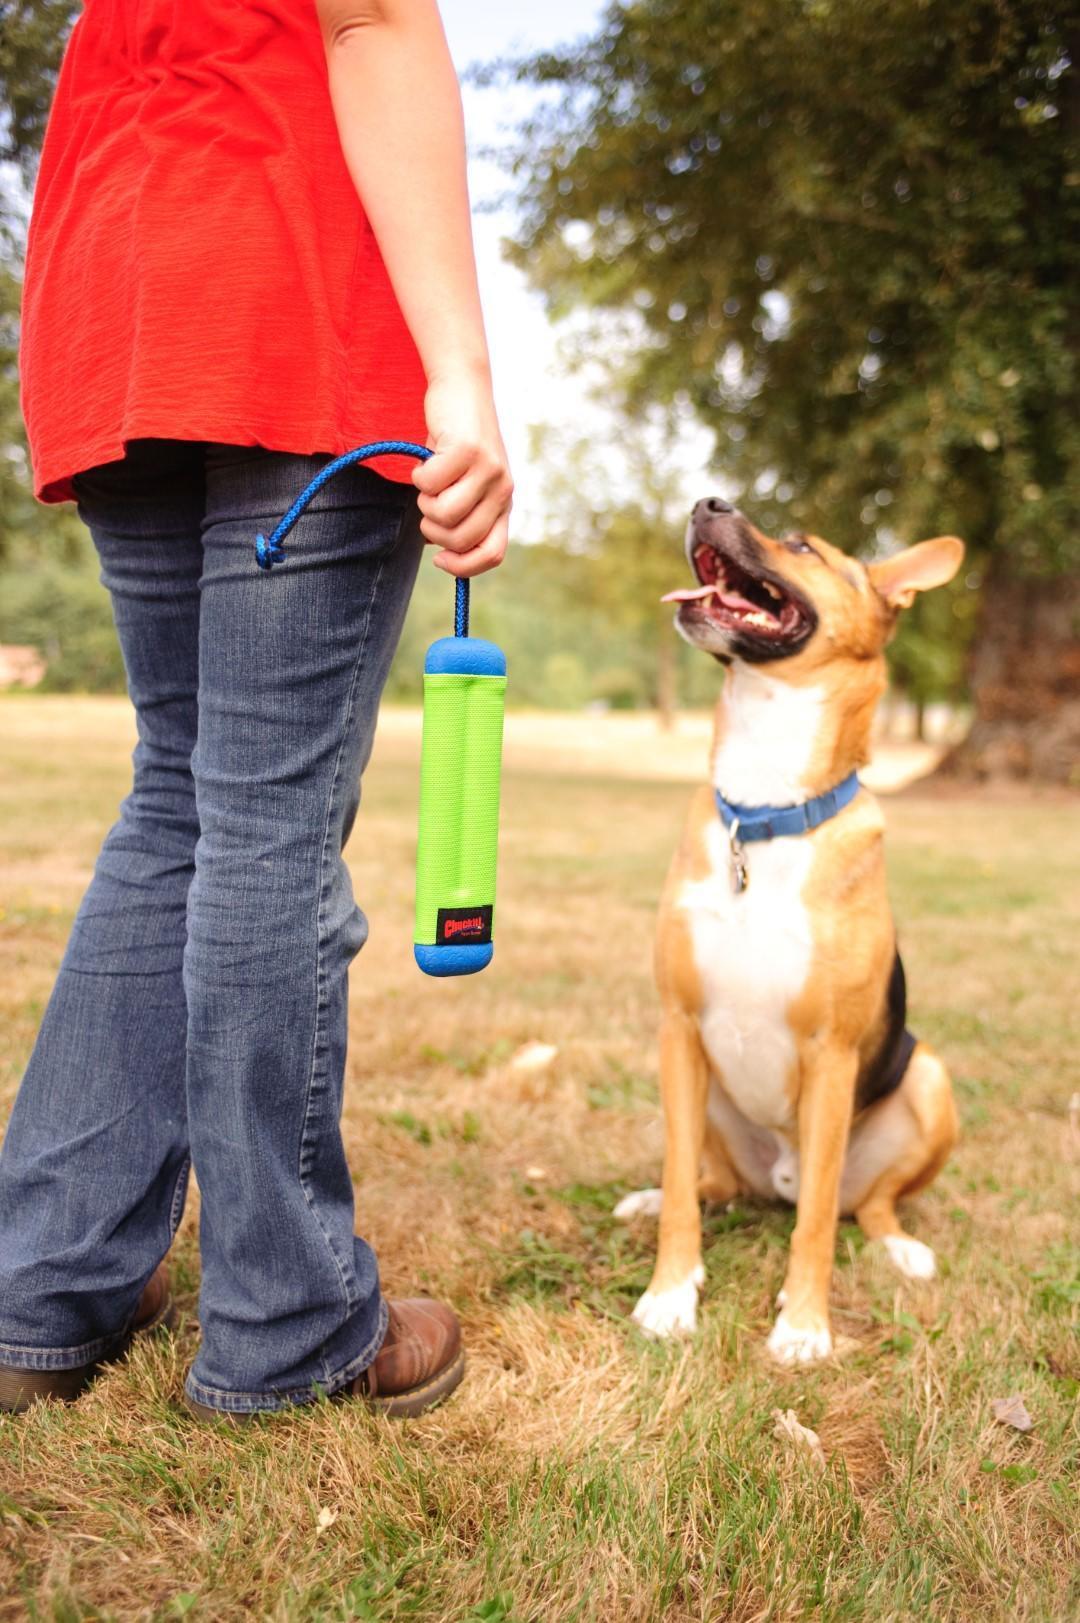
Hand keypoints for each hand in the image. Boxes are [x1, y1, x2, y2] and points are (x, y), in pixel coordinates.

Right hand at [413, 371, 512, 576]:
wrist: (462, 387)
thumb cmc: (456, 442)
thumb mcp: (466, 483)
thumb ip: (462, 515)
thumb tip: (441, 551)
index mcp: (503, 504)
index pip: (492, 554)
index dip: (463, 566)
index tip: (439, 559)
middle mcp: (502, 490)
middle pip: (460, 539)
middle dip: (432, 529)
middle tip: (429, 504)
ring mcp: (488, 471)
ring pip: (443, 514)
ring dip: (424, 501)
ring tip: (429, 479)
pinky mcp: (468, 451)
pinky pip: (429, 483)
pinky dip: (418, 474)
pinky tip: (426, 458)